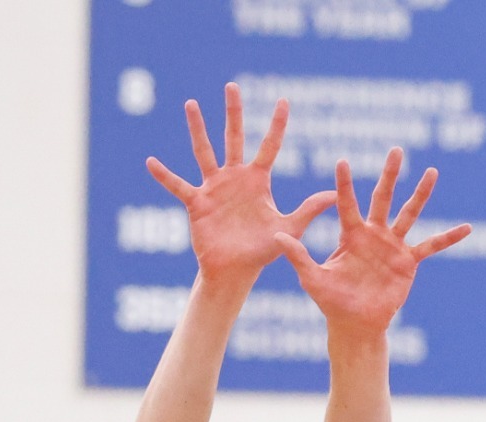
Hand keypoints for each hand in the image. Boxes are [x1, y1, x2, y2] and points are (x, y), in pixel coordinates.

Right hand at [147, 83, 336, 279]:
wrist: (236, 271)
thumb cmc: (263, 251)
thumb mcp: (290, 228)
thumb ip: (309, 210)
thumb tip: (334, 195)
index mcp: (257, 181)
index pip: (269, 146)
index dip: (277, 124)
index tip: (284, 100)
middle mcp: (235, 178)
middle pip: (234, 137)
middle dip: (234, 112)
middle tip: (232, 86)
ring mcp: (214, 188)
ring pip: (204, 152)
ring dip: (198, 129)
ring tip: (192, 104)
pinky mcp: (197, 203)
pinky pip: (178, 186)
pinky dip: (165, 176)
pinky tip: (150, 162)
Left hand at [275, 149, 470, 333]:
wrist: (355, 323)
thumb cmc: (331, 301)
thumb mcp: (312, 278)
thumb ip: (298, 256)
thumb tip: (277, 237)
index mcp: (350, 234)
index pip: (346, 203)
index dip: (344, 184)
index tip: (342, 160)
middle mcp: (373, 233)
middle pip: (382, 197)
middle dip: (389, 174)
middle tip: (396, 149)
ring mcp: (393, 245)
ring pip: (409, 214)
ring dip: (421, 194)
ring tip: (431, 171)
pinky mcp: (408, 261)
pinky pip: (431, 246)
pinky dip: (448, 237)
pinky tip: (467, 228)